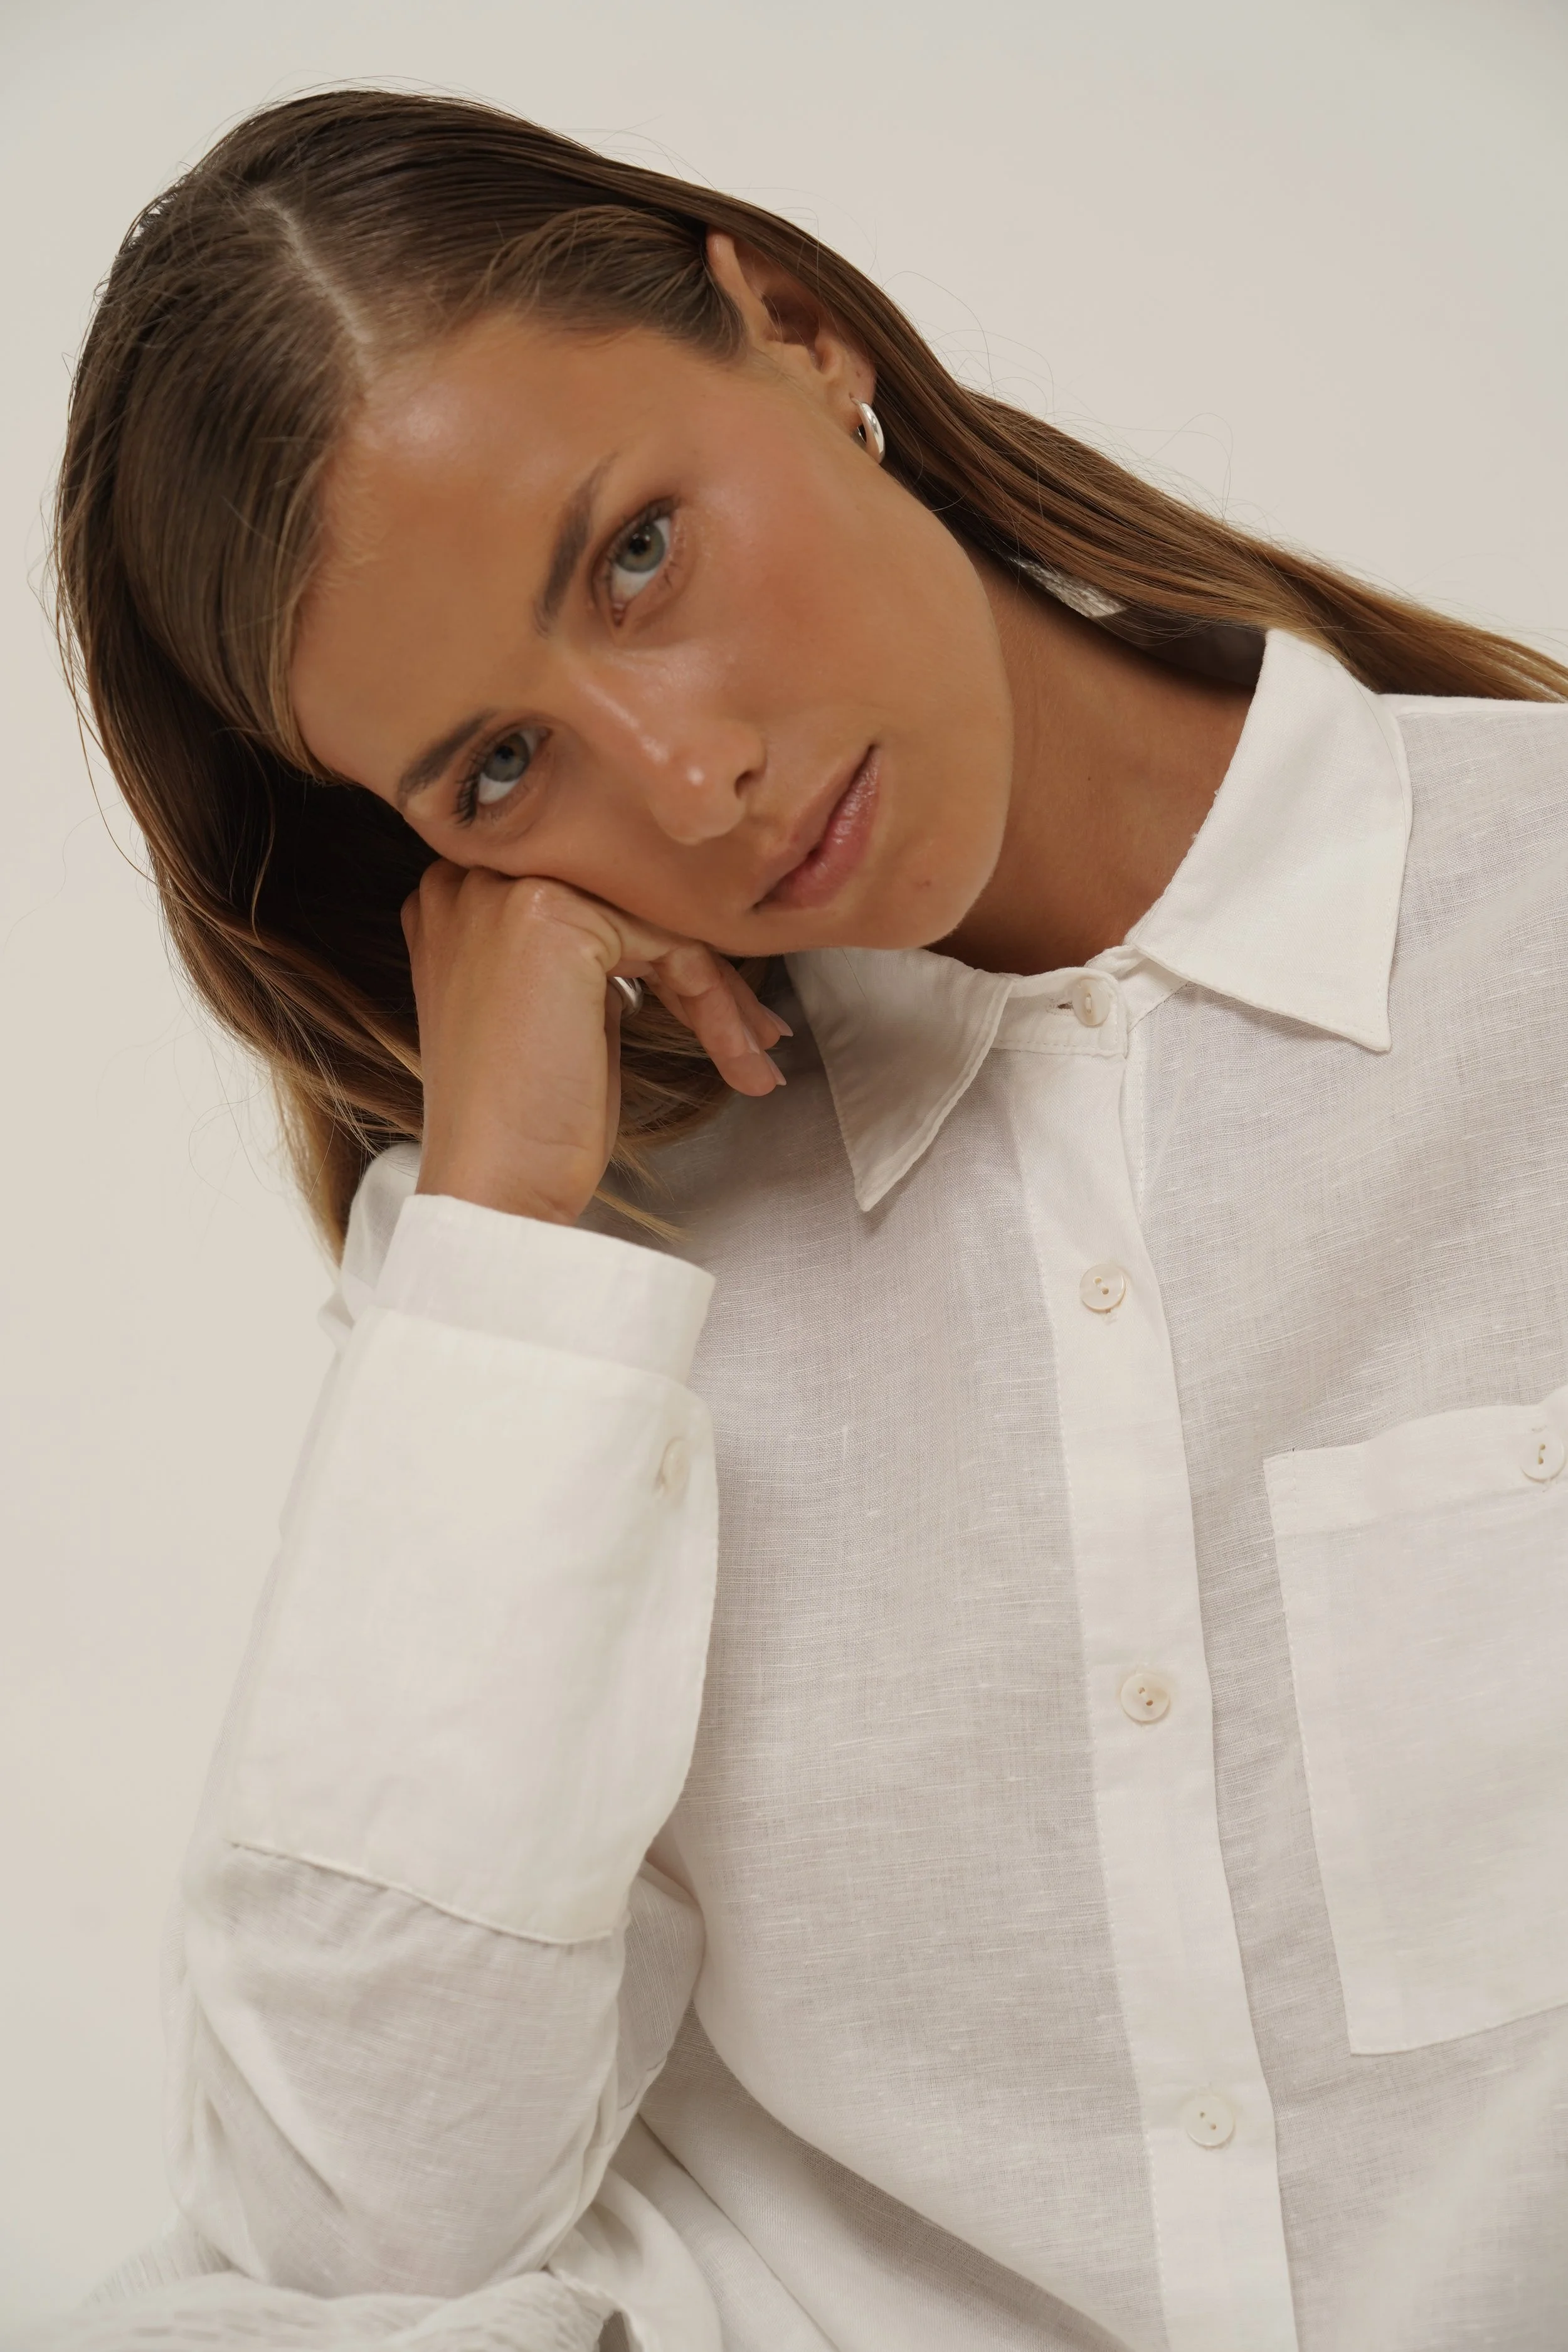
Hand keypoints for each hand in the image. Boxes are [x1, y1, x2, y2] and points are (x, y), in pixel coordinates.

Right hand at [402, 864, 787, 1224]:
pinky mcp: (548, 917)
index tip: (719, 1008)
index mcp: (461, 897)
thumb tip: (676, 935)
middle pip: (629, 901)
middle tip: (758, 1030)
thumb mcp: (557, 1011)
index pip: (597, 899)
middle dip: (704, 968)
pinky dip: (716, 1004)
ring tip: (755, 1055)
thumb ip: (590, 956)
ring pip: (657, 920)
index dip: (664, 950)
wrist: (496, 1187)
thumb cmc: (528, 1121)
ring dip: (723, 994)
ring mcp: (505, 891)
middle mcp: (472, 878)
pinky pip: (671, 945)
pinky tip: (737, 1060)